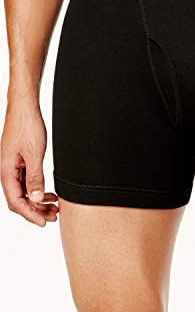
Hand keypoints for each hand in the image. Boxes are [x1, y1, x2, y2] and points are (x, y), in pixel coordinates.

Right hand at [0, 97, 57, 226]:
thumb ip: (35, 177)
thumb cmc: (27, 125)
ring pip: (24, 191)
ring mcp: (13, 166)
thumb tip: (36, 198)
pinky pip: (26, 181)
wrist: (25, 106)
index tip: (44, 222)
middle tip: (53, 216)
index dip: (30, 214)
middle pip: (19, 199)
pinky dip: (37, 188)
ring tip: (54, 207)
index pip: (16, 201)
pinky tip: (49, 192)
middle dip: (36, 210)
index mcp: (6, 171)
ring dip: (38, 200)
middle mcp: (7, 170)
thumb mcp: (35, 153)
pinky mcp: (20, 160)